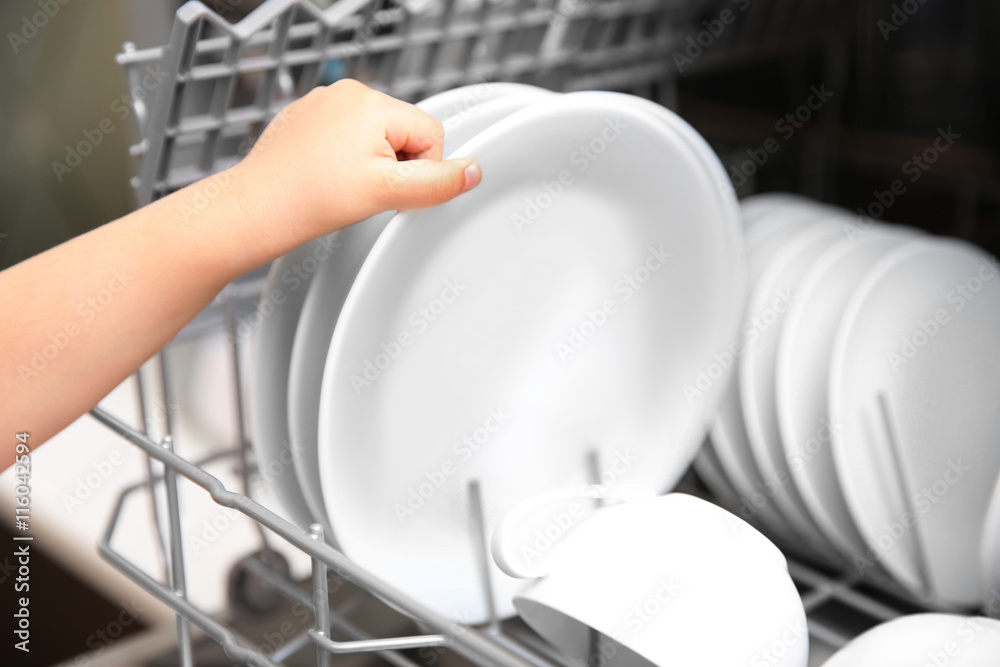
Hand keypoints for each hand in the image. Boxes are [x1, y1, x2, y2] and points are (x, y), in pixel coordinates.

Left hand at [227, 79, 481, 252]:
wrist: (255, 209)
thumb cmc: (310, 200)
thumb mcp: (387, 193)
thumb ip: (437, 182)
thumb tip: (472, 171)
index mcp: (372, 102)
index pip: (431, 134)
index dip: (420, 170)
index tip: (389, 190)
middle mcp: (347, 92)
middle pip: (405, 133)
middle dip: (394, 165)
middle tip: (363, 190)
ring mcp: (324, 103)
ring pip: (377, 137)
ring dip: (370, 163)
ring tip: (340, 186)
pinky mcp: (307, 118)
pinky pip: (347, 137)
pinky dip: (344, 160)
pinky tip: (325, 178)